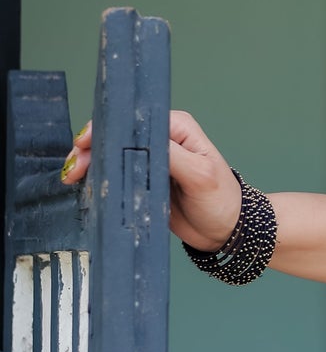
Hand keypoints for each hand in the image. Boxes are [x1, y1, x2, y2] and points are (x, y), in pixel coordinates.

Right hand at [59, 109, 241, 251]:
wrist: (225, 231)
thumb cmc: (221, 200)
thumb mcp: (201, 176)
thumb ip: (173, 157)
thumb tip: (141, 144)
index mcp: (176, 127)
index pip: (135, 121)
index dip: (108, 129)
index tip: (87, 142)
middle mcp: (160, 139)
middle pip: (117, 136)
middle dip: (92, 148)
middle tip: (76, 166)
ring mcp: (149, 161)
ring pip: (112, 155)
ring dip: (91, 164)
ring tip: (73, 177)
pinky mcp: (141, 181)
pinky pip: (115, 176)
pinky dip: (99, 180)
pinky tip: (84, 185)